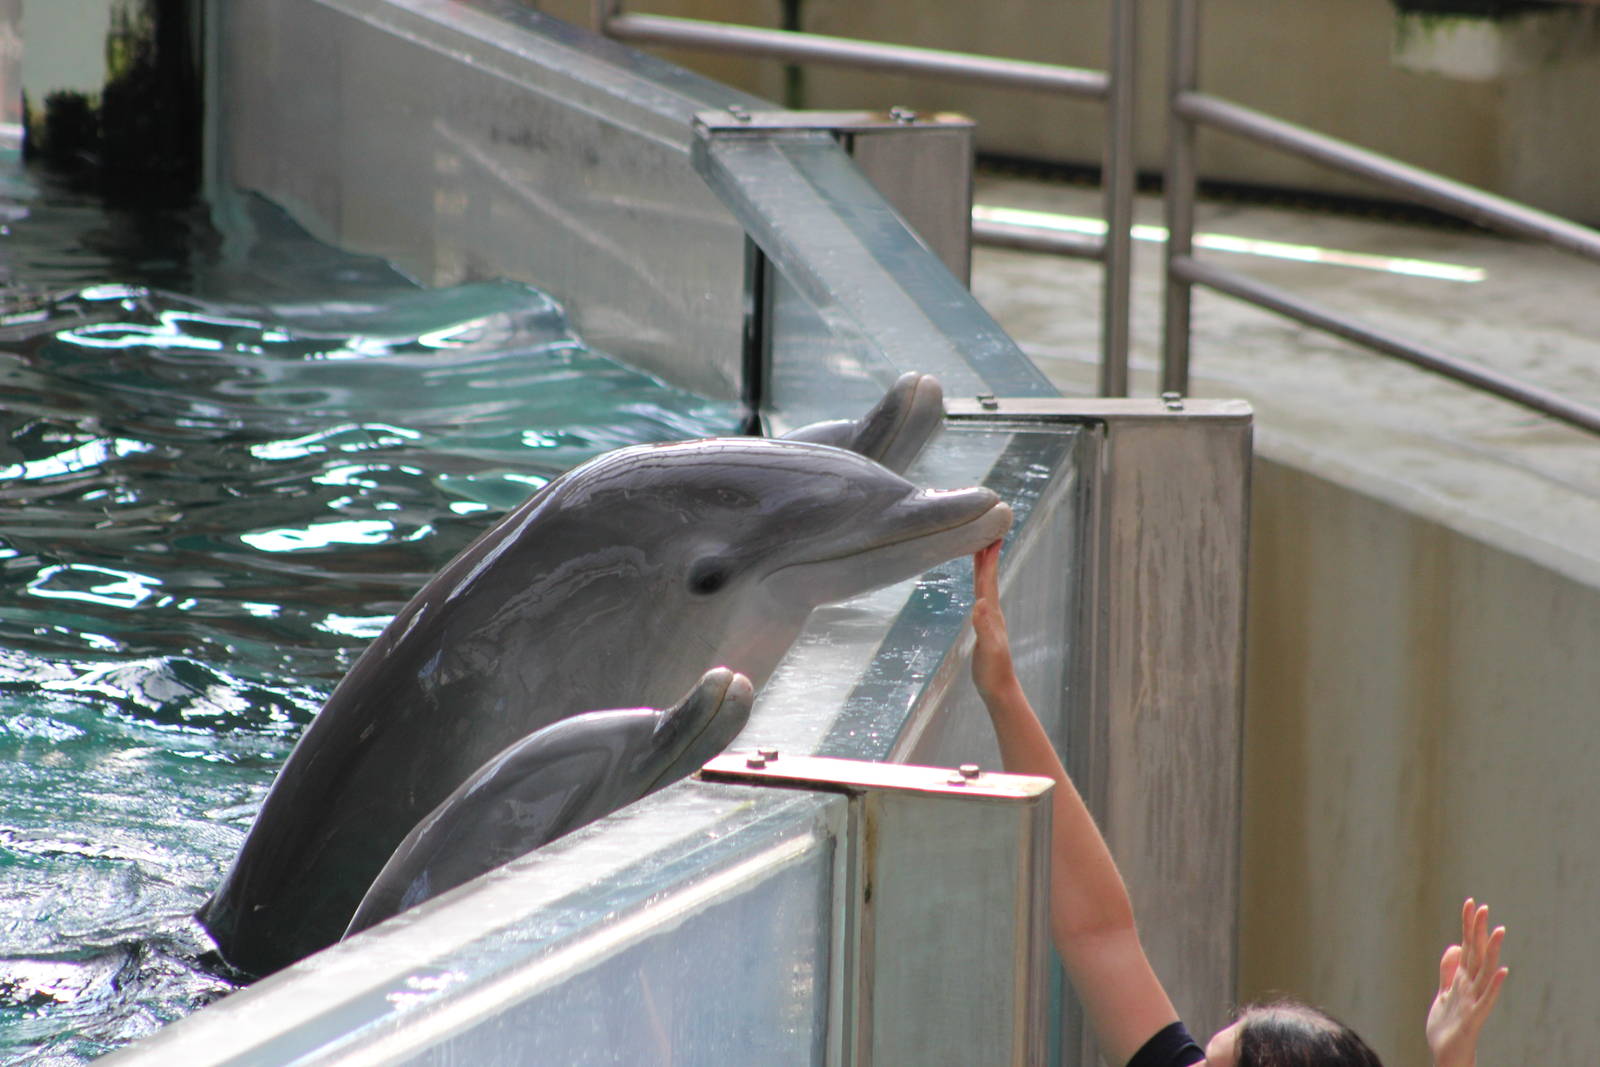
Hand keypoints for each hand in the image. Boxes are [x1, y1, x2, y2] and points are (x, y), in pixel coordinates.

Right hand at [970, 540, 1015, 701]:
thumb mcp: (987, 649)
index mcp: (992, 614)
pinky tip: (977, 588)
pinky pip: (981, 600)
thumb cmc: (993, 671)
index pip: (988, 582)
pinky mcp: (984, 628)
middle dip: (988, 557)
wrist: (1000, 689)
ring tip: (981, 553)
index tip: (991, 538)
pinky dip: (979, 588)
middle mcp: (993, 613)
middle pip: (989, 580)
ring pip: (986, 588)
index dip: (989, 561)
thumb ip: (983, 627)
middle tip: (988, 534)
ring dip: (984, 569)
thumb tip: (979, 604)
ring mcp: (990, 620)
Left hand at [1426, 898, 1507, 1066]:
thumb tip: (1454, 946)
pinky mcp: (1473, 1016)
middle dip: (1478, 931)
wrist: (1447, 1054)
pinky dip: (1494, 985)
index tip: (1471, 903)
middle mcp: (1470, 986)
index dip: (1468, 926)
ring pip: (1484, 972)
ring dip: (1492, 951)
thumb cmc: (1447, 1025)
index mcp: (1461, 979)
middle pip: (1476, 954)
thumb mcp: (1443, 992)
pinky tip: (1502, 971)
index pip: (1467, 946)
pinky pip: (1486, 999)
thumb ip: (1448, 971)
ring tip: (1499, 931)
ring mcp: (1473, 1000)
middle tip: (1483, 907)